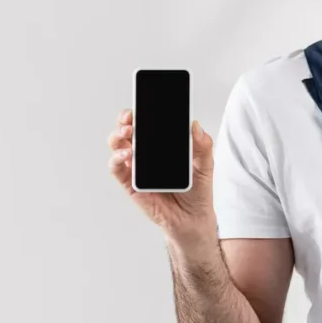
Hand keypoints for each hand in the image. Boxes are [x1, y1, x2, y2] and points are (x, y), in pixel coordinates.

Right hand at [108, 108, 217, 248]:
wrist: (193, 219)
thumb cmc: (196, 192)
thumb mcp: (205, 165)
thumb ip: (203, 146)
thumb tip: (196, 126)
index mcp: (161, 146)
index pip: (147, 124)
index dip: (140, 112)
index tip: (142, 102)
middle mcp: (145, 154)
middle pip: (127, 131)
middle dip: (124, 120)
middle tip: (130, 117)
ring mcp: (135, 169)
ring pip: (118, 146)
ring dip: (118, 136)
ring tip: (128, 133)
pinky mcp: (130, 184)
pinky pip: (116, 169)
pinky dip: (116, 159)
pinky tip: (126, 156)